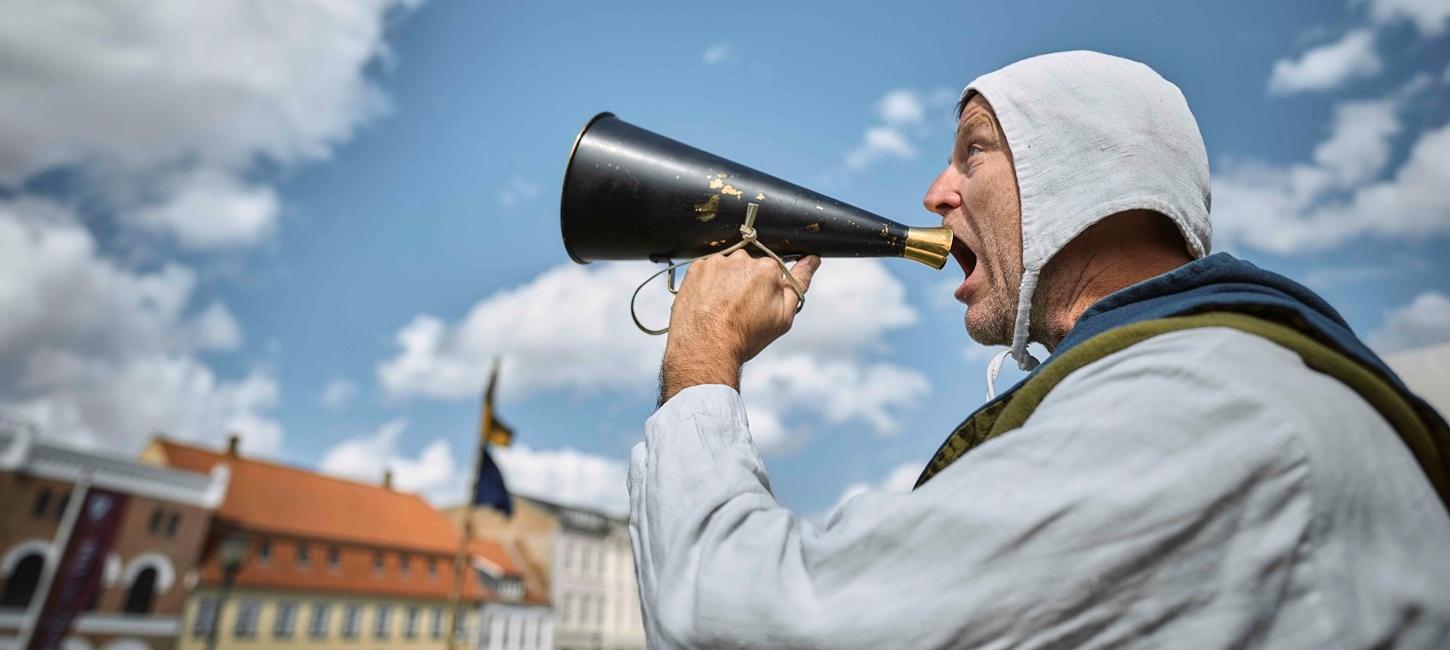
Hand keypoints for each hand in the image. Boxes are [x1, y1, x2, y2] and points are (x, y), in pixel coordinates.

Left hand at [658, 251, 820, 404]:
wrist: (706, 349)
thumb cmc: (746, 337)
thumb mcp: (783, 316)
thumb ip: (799, 283)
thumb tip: (812, 260)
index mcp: (767, 268)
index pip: (772, 271)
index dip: (766, 290)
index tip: (758, 304)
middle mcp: (741, 258)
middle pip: (748, 267)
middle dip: (746, 283)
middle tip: (739, 310)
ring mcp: (716, 262)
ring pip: (726, 268)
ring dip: (726, 282)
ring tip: (721, 309)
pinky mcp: (695, 268)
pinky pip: (706, 271)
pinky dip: (707, 284)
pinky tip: (708, 304)